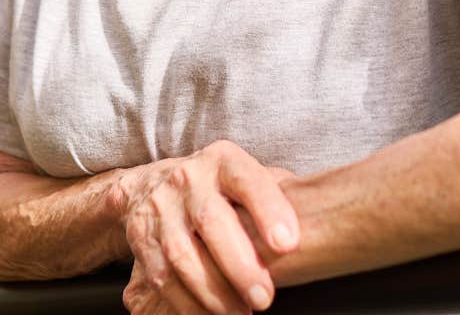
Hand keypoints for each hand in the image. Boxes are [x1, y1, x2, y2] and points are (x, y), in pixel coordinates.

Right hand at [108, 141, 298, 314]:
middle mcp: (188, 179)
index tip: (288, 244)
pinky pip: (162, 276)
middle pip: (212, 221)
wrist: (149, 187)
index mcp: (222, 161)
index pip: (248, 180)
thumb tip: (318, 219)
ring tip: (241, 314)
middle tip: (265, 298)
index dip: (268, 210)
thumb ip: (276, 193)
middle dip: (240, 265)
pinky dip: (187, 303)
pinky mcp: (141, 238)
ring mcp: (161, 208)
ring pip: (183, 254)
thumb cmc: (217, 189)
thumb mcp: (244, 177)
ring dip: (214, 292)